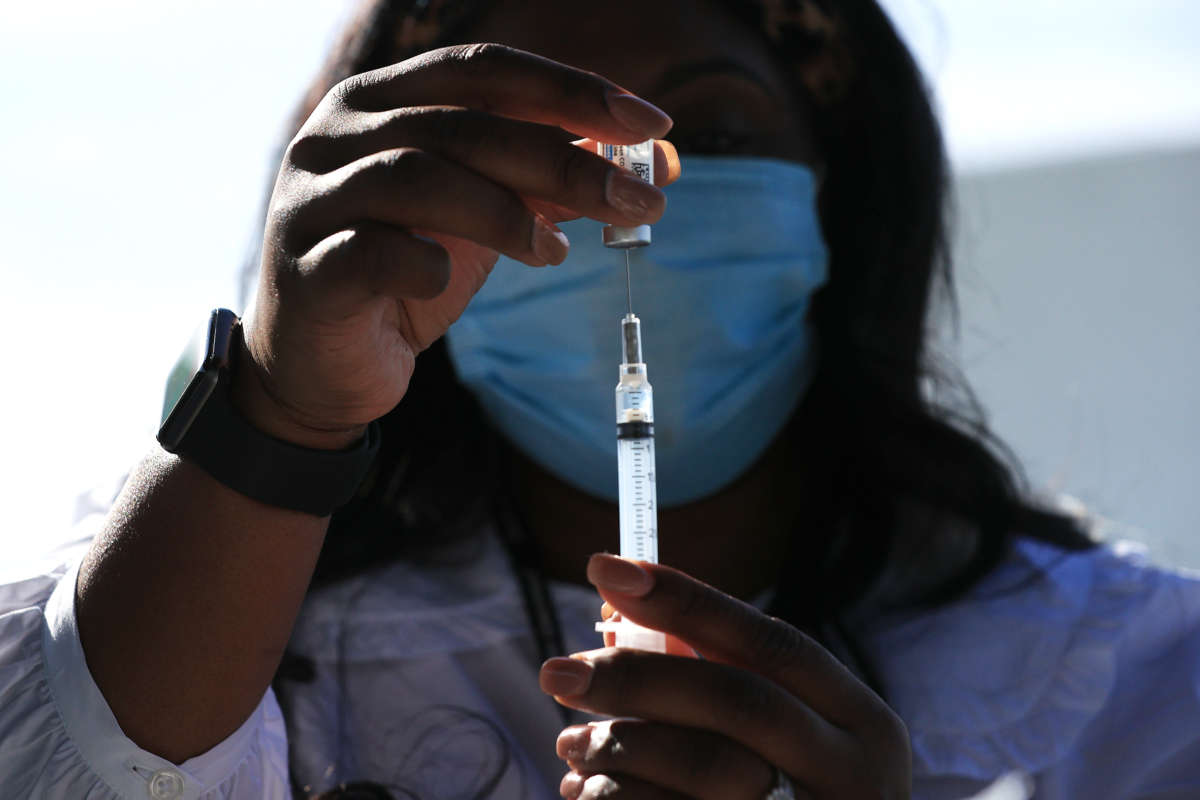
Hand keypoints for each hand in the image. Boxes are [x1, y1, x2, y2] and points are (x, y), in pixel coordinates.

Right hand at [235, 43, 678, 447]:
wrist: (320, 366)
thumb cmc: (405, 274)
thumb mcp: (486, 220)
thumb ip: (551, 183)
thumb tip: (657, 163)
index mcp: (384, 102)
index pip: (486, 71)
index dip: (572, 90)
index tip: (653, 125)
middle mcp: (338, 135)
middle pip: (464, 124)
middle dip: (565, 159)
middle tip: (640, 201)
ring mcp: (313, 200)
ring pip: (417, 175)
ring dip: (505, 211)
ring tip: (556, 250)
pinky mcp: (306, 271)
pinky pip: (373, 253)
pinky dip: (427, 264)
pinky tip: (448, 282)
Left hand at [539, 554, 910, 798]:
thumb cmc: (789, 796)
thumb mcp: (787, 739)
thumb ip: (722, 677)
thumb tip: (616, 610)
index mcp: (861, 724)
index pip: (771, 642)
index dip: (686, 600)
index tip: (606, 567)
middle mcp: (852, 777)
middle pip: (735, 701)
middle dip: (637, 677)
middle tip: (558, 672)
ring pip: (702, 769)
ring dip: (619, 747)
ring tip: (571, 742)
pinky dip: (619, 798)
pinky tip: (586, 790)